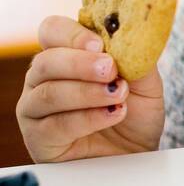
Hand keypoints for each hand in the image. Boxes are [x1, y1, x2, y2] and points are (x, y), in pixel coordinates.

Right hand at [16, 17, 165, 162]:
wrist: (138, 154)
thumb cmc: (136, 115)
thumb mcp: (145, 83)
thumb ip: (135, 58)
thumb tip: (132, 37)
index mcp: (65, 55)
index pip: (52, 31)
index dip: (72, 34)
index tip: (99, 44)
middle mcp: (44, 79)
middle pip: (45, 62)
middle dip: (80, 64)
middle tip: (110, 70)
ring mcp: (36, 109)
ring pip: (49, 93)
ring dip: (87, 93)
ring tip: (118, 96)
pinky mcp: (39, 138)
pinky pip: (55, 125)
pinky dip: (87, 119)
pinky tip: (112, 115)